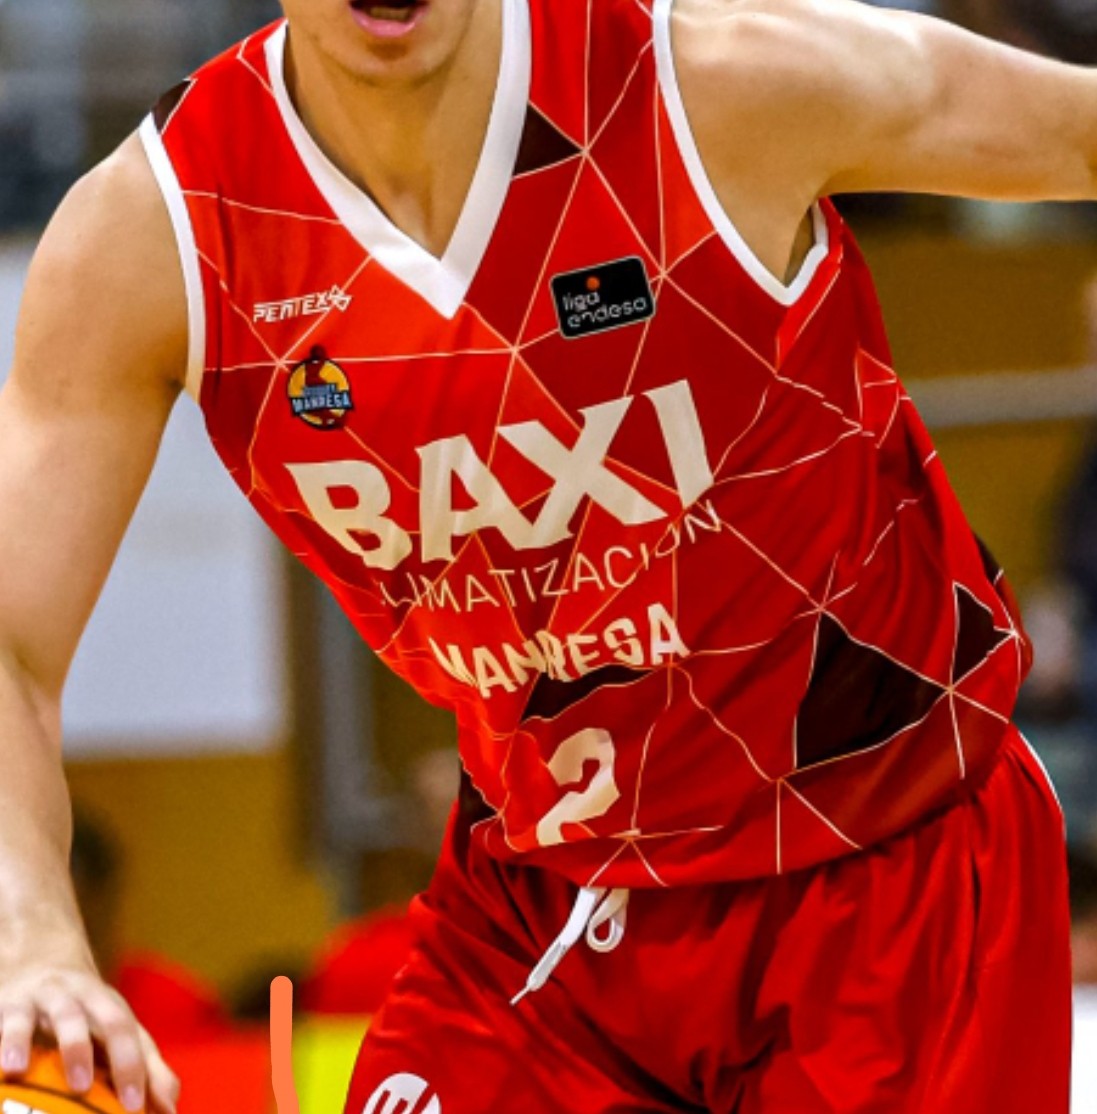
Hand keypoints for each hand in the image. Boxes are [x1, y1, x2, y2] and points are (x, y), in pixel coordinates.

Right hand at [0, 964, 178, 1113]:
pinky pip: (16, 1021)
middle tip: (129, 1100)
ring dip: (75, 1047)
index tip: (145, 1109)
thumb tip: (169, 1109)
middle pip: (115, 1023)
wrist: (40, 961)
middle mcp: (91, 1000)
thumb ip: (143, 1068)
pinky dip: (13, 1043)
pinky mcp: (16, 1002)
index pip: (138, 1041)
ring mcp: (54, 997)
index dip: (145, 1073)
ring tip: (78, 1085)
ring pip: (69, 1016)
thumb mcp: (110, 1033)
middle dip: (124, 1058)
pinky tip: (11, 1069)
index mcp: (115, 1012)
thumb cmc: (81, 1013)